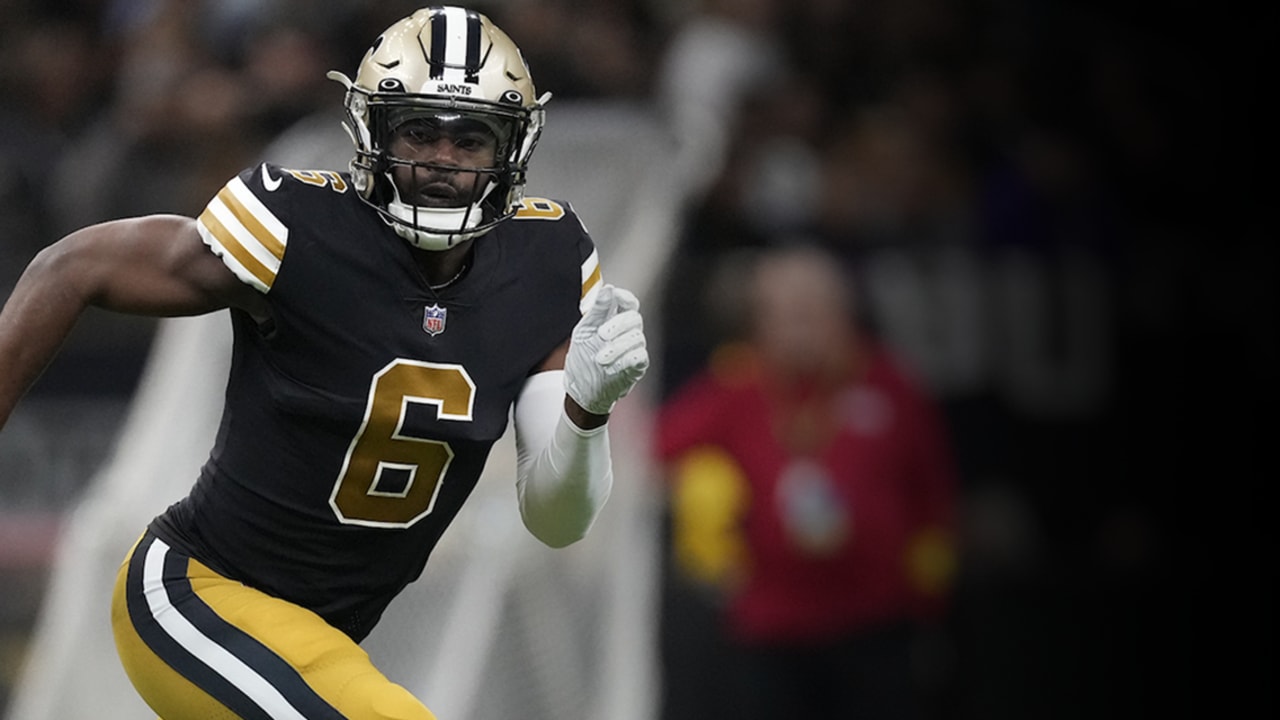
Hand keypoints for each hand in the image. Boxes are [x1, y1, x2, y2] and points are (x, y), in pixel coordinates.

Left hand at [564, 284, 648, 415]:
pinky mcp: (638, 366)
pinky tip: (611, 366)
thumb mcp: (584, 331)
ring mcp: (634, 348)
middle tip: (601, 335)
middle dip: (617, 324)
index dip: (624, 297)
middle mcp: (628, 332)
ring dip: (616, 347)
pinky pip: (639, 356)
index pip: (628, 302)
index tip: (615, 296)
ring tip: (599, 359)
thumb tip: (608, 288)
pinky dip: (625, 359)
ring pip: (636, 338)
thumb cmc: (582, 357)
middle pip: (634, 318)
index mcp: (615, 319)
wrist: (582, 389)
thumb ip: (596, 310)